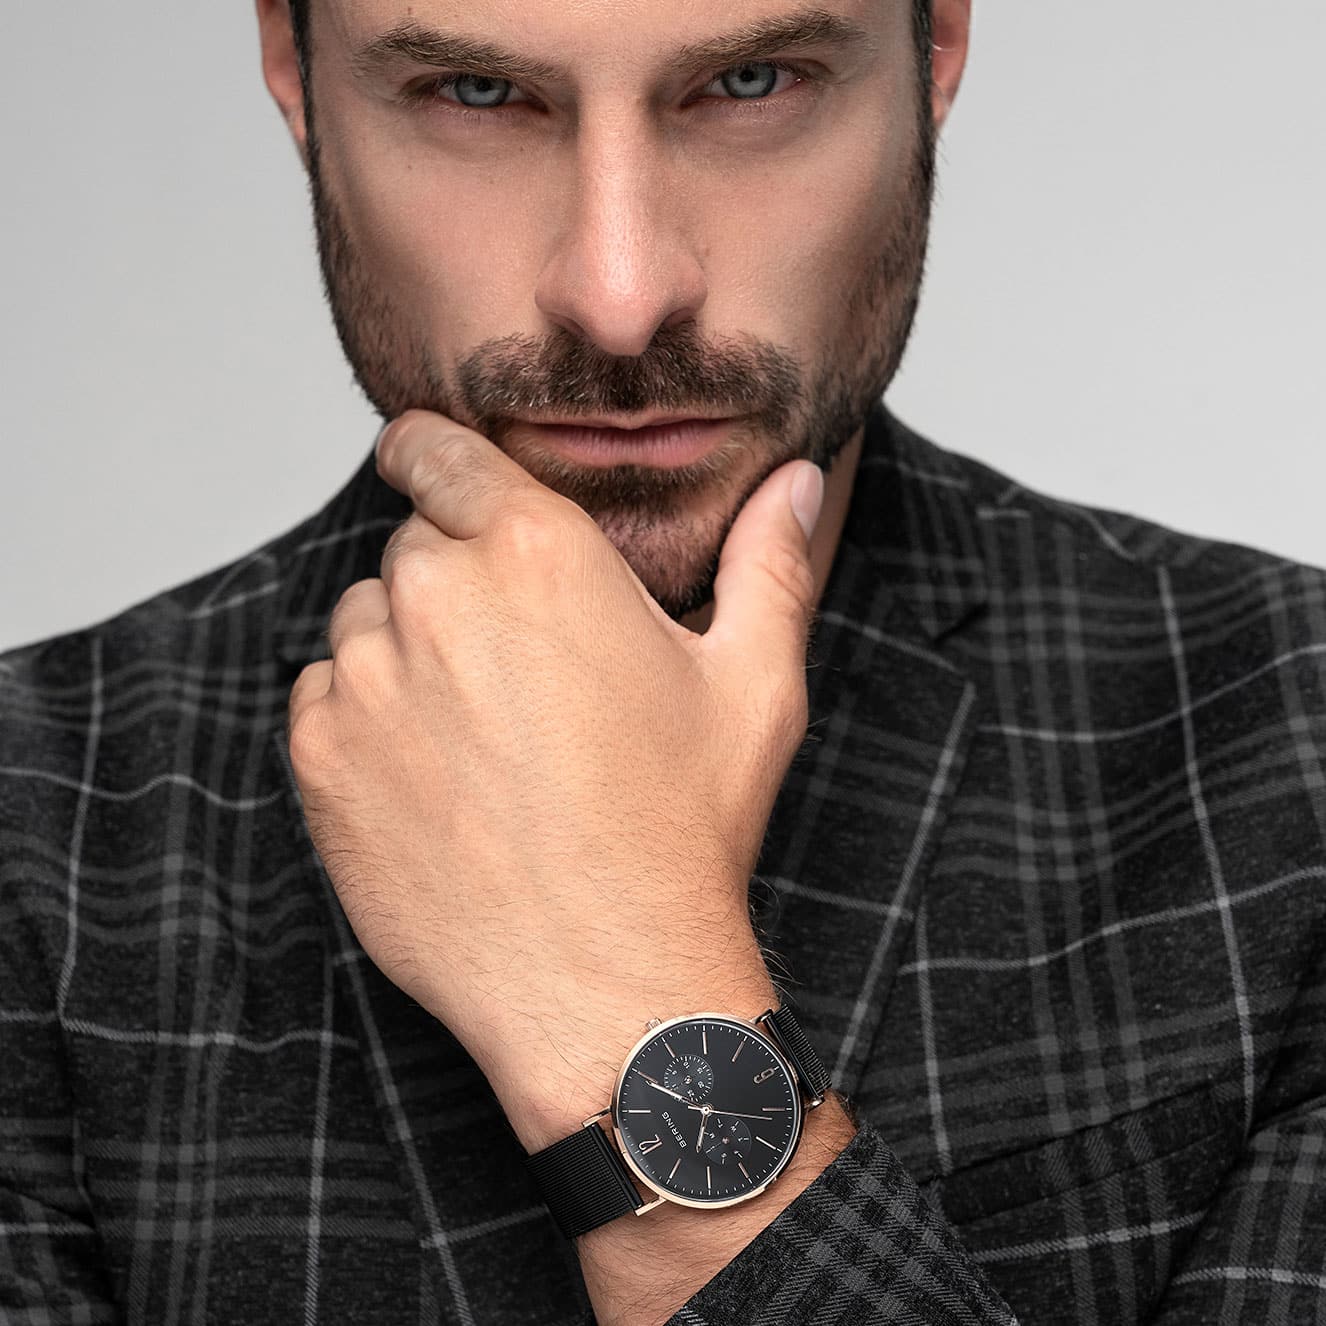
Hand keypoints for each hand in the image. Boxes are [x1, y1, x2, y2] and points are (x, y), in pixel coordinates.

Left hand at [284, 409, 824, 1141]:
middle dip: (456, 577)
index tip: (428, 465)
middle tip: (518, 661)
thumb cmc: (681, 830)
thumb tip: (792, 484)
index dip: (431, 455)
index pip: (438, 451)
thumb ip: (770, 563)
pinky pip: (325, 695)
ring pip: (366, 619)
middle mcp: (438, 596)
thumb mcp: (752, 687)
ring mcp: (368, 679)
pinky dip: (366, 716)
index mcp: (538, 553)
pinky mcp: (322, 757)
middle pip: (414, 543)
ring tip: (484, 730)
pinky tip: (439, 773)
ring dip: (408, 648)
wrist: (603, 978)